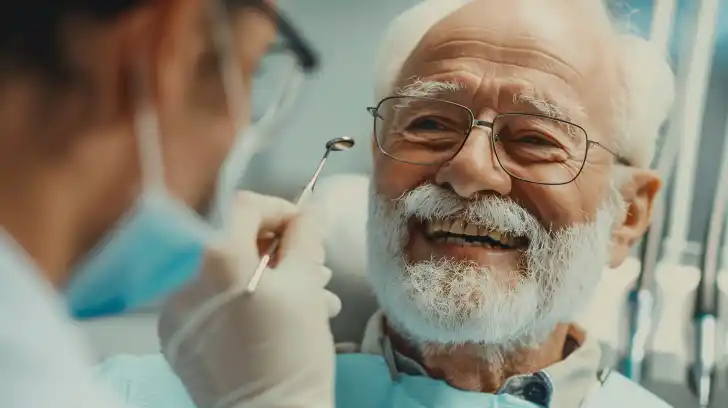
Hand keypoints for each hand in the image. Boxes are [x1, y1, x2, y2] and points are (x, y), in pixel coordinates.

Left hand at [158, 192, 339, 407]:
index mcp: (219, 259)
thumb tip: (311, 207)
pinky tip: (271, 322)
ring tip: (304, 302)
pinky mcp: (174, 337)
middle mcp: (186, 278)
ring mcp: (175, 311)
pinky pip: (210, 304)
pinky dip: (239, 304)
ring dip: (264, 279)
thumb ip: (306, 237)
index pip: (244, 206)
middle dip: (278, 250)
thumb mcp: (307, 287)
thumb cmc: (293, 354)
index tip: (303, 226)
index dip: (279, 209)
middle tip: (313, 270)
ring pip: (224, 275)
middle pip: (233, 241)